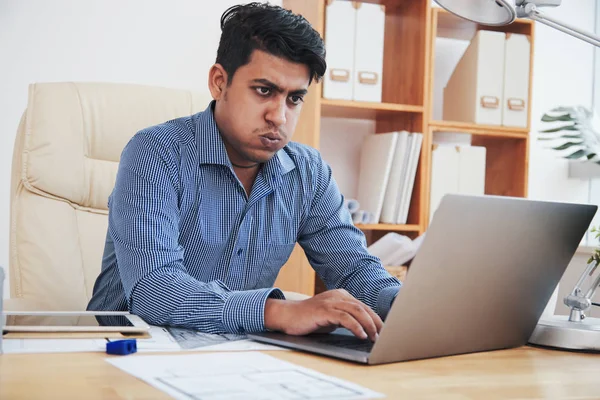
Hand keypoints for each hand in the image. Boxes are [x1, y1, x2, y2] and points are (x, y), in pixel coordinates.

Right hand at [264, 289, 382, 340]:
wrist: (287, 316)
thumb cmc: (309, 319)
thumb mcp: (331, 318)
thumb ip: (346, 319)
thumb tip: (365, 330)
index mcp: (341, 295)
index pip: (363, 306)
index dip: (376, 319)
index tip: (384, 331)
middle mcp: (338, 295)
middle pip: (363, 308)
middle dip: (376, 322)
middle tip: (384, 336)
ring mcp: (331, 302)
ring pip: (357, 311)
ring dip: (369, 325)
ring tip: (375, 337)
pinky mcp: (324, 310)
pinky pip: (345, 317)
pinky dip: (356, 326)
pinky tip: (361, 335)